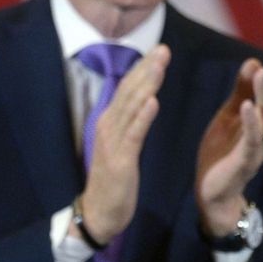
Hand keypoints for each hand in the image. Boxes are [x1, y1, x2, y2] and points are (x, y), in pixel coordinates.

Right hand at [74, 45, 170, 244]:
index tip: (159, 50)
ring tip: (160, 65)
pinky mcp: (120, 160)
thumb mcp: (122, 146)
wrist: (99, 214)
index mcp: (110, 122)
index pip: (128, 88)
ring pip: (131, 107)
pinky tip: (154, 101)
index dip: (143, 68)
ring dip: (146, 84)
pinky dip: (143, 116)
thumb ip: (130, 123)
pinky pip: (133, 134)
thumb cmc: (113, 180)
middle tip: (163, 48)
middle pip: (129, 91)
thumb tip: (143, 101)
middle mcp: (108, 126)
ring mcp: (112, 142)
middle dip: (147, 68)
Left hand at [196, 51, 262, 236]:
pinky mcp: (243, 163)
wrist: (212, 193)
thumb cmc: (223, 153)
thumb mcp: (229, 116)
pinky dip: (251, 123)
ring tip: (262, 73)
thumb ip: (241, 92)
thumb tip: (255, 62)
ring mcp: (258, 149)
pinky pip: (251, 142)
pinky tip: (248, 105)